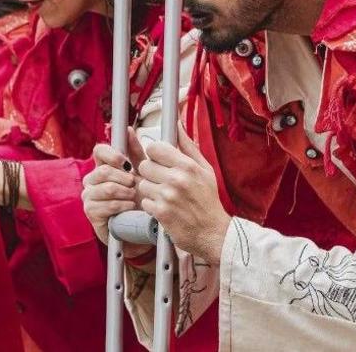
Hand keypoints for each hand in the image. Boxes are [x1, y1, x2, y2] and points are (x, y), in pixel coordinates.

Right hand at [82, 129, 150, 258]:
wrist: (139, 225)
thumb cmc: (140, 196)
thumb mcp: (141, 172)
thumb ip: (135, 152)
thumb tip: (129, 129)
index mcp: (103, 166)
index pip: (99, 150)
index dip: (112, 154)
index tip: (126, 163)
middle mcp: (92, 179)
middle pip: (103, 170)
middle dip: (123, 178)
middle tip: (135, 184)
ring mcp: (89, 195)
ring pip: (105, 188)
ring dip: (124, 192)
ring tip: (134, 196)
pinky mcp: (90, 212)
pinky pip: (105, 204)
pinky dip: (121, 204)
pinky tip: (129, 206)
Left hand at [134, 132, 229, 264]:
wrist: (213, 231)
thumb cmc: (208, 198)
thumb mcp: (205, 169)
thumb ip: (188, 146)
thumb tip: (177, 124)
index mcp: (188, 165)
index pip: (154, 148)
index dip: (154, 154)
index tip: (159, 161)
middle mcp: (177, 179)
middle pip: (145, 165)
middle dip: (151, 173)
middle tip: (162, 180)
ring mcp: (168, 196)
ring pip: (142, 184)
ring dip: (150, 190)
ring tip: (164, 195)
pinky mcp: (161, 212)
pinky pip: (144, 202)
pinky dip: (151, 205)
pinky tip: (164, 207)